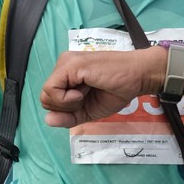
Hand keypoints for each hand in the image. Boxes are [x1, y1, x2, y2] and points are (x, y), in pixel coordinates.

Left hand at [39, 47, 165, 126]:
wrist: (138, 77)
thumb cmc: (117, 90)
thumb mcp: (89, 111)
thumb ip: (69, 118)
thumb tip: (48, 120)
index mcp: (67, 75)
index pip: (51, 99)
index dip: (65, 111)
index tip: (84, 104)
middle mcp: (63, 66)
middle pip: (46, 98)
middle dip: (65, 108)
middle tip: (87, 97)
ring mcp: (66, 64)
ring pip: (46, 95)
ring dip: (67, 104)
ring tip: (87, 92)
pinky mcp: (70, 65)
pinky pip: (52, 91)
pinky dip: (66, 100)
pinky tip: (82, 92)